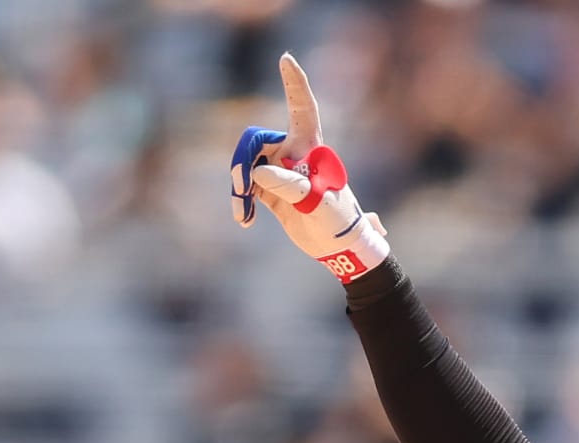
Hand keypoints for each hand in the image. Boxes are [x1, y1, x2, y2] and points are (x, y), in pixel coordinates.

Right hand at [229, 53, 389, 282]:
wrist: (338, 249)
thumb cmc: (338, 222)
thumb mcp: (318, 205)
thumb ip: (290, 186)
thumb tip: (259, 173)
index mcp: (312, 149)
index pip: (303, 110)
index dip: (295, 84)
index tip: (286, 58)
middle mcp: (294, 153)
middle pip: (256, 141)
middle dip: (242, 161)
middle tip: (242, 189)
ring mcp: (280, 170)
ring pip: (246, 164)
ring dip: (240, 187)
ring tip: (243, 213)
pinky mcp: (270, 190)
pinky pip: (246, 186)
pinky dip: (241, 201)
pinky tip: (243, 220)